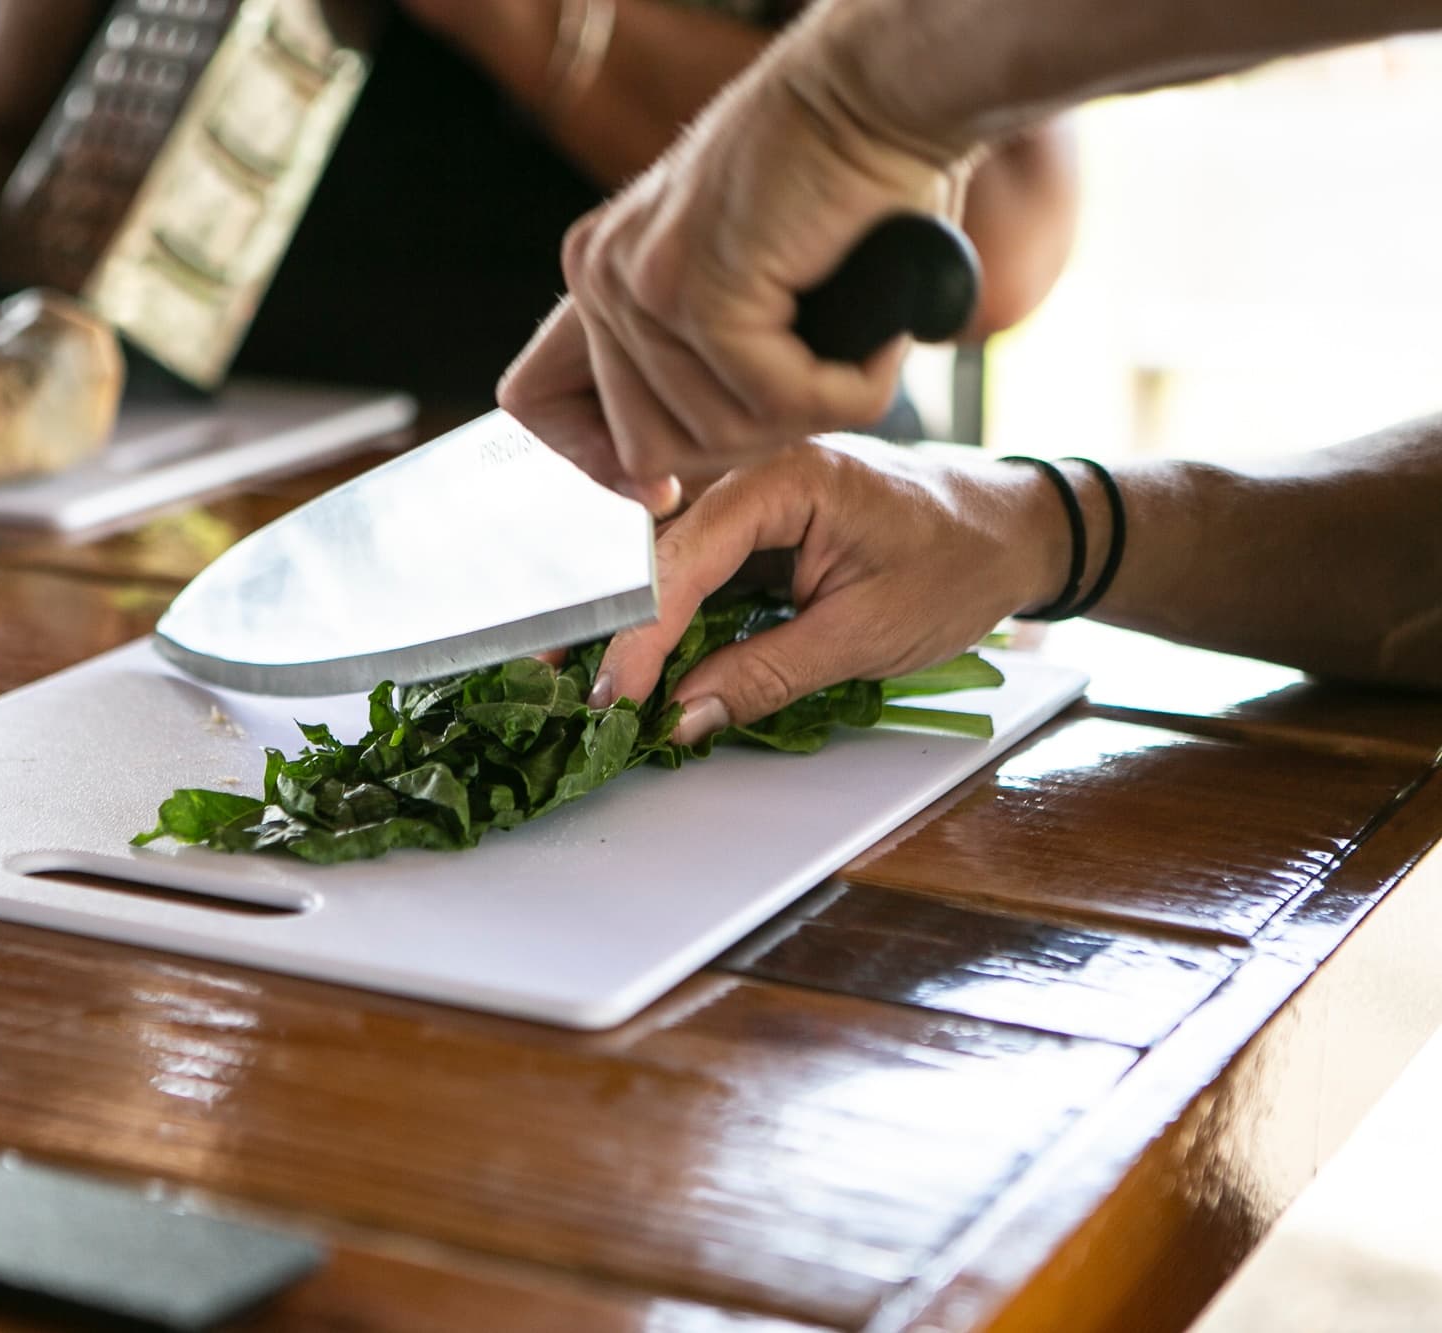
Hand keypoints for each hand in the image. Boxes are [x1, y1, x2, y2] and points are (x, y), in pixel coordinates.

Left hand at [498, 21, 967, 493]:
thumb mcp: (735, 286)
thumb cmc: (838, 185)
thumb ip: (689, 362)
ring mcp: (644, 283)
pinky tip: (876, 349)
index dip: (594, 462)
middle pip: (642, 446)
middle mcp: (602, 274)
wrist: (879, 90)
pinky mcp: (706, 290)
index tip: (666, 489)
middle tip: (814, 392)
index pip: (535, 403)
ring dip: (805, 418)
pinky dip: (843, 396)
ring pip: (716, 437)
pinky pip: (775, 403)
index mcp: (598, 272)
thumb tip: (656, 482)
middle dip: (740, 447)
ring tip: (856, 355)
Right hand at [588, 436, 1066, 743]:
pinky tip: (645, 663)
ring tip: (592, 681)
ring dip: (633, 624)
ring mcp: (757, 500)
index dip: (642, 631)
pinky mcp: (763, 529)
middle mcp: (758, 475)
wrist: (1019, 529)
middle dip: (613, 624)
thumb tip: (683, 716)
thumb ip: (767, 674)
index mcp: (788, 479)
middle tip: (571, 687)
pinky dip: (672, 620)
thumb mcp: (866, 634)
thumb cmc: (962, 565)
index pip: (685, 555)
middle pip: (659, 552)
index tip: (617, 694)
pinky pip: (701, 572)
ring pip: (671, 563)